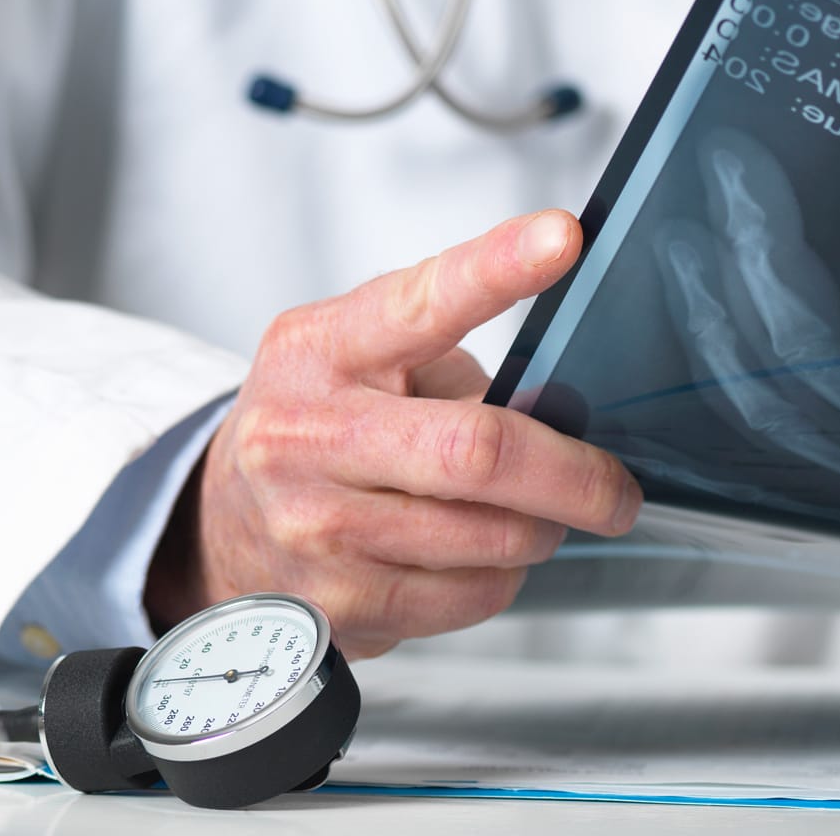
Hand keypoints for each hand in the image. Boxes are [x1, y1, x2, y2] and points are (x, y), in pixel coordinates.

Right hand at [146, 210, 640, 657]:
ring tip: (530, 515)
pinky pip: (472, 595)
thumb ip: (444, 356)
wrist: (222, 526)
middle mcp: (310, 435)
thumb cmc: (318, 425)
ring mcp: (320, 527)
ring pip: (490, 536)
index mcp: (323, 350)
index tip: (563, 236)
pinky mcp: (342, 603)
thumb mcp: (357, 357)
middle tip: (616, 489)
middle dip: (575, 475)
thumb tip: (559, 398)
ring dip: (540, 529)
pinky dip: (501, 576)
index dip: (499, 267)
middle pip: (478, 453)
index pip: (422, 302)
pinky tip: (475, 554)